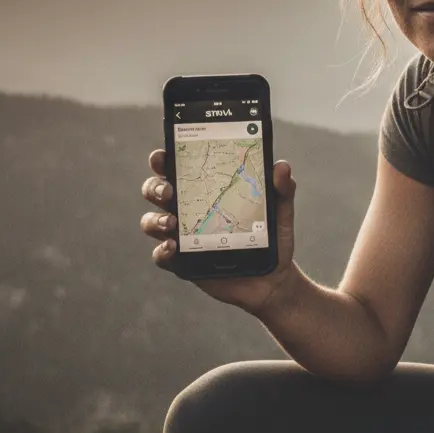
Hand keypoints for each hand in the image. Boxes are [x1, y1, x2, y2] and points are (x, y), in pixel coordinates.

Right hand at [140, 149, 301, 315]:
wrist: (272, 278)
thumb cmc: (272, 237)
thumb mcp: (280, 211)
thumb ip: (282, 188)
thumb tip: (281, 166)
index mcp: (206, 190)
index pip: (178, 168)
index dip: (164, 159)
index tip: (163, 154)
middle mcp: (188, 210)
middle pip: (156, 191)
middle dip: (155, 187)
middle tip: (169, 190)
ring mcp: (181, 236)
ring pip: (152, 222)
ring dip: (156, 219)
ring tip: (172, 222)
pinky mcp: (182, 262)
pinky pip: (161, 256)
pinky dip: (162, 250)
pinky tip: (174, 246)